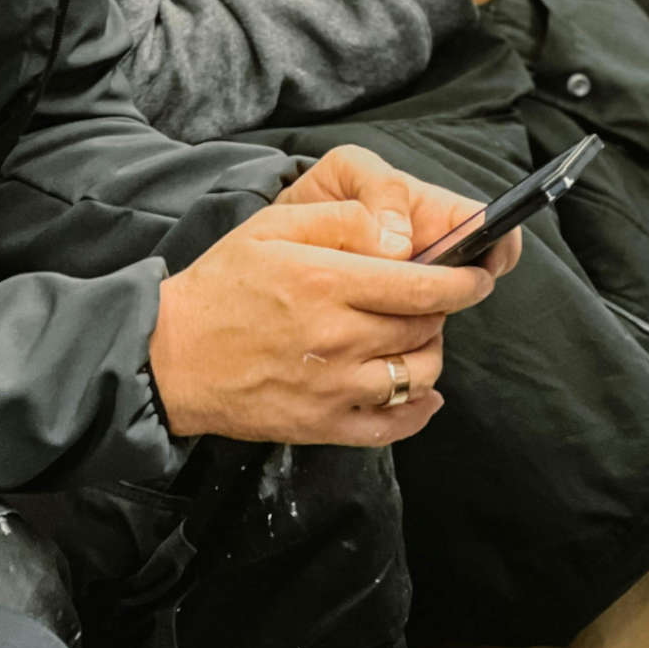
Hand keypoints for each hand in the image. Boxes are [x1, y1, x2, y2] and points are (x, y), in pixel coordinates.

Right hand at [150, 147, 516, 444]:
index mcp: (327, 282)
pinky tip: (419, 393)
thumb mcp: (275, 227)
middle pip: (425, 328)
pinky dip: (417, 411)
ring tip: (414, 337)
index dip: (463, 282)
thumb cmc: (224, 284)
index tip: (478, 276)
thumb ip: (343, 222)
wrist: (170, 356)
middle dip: (442, 311)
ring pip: (417, 376)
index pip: (423, 285)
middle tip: (430, 299)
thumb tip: (400, 234)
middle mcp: (337, 338)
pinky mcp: (322, 424)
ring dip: (430, 354)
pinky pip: (390, 425)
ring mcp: (331, 387)